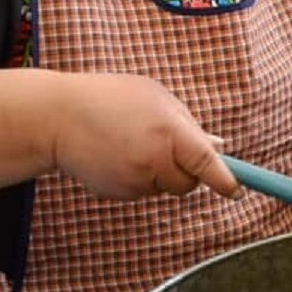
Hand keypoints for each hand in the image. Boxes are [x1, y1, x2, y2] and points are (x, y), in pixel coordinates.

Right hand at [49, 72, 239, 201]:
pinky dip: (137, 177)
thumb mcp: (155, 98)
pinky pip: (142, 190)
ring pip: (164, 187)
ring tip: (130, 142)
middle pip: (188, 183)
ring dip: (159, 172)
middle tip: (161, 143)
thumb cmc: (110, 99)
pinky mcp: (117, 193)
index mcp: (169, 131)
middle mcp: (153, 160)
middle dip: (185, 170)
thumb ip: (188, 125)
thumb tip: (219, 148)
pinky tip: (116, 155)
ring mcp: (134, 181)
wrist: (54, 117)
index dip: (225, 180)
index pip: (205, 163)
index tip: (237, 192)